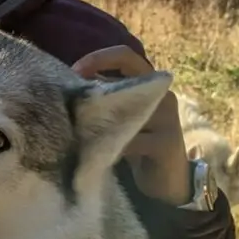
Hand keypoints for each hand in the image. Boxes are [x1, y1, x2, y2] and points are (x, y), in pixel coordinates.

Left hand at [72, 46, 188, 203]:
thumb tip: (71, 83)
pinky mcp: (165, 144)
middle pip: (132, 68)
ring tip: (78, 126)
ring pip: (128, 106)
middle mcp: (163, 95)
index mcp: (150, 85)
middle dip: (97, 71)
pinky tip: (97, 154)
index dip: (98, 58)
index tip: (73, 70)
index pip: (125, 55)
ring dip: (100, 114)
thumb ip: (108, 98)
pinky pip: (132, 140)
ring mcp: (167, 118)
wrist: (167, 182)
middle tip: (72, 87)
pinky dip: (112, 145)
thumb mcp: (124, 116)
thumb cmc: (139, 146)